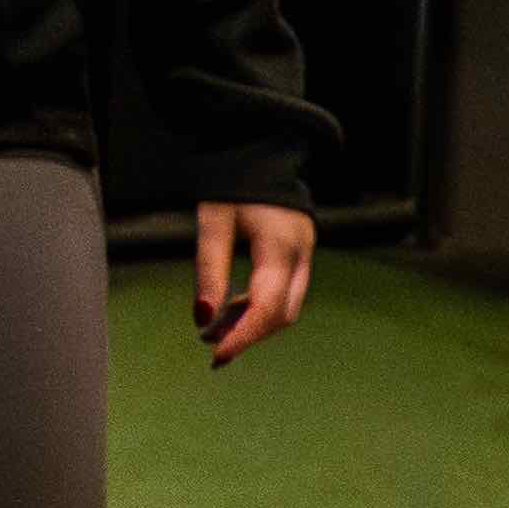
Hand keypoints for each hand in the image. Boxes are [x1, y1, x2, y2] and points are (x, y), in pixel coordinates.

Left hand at [194, 198, 316, 366]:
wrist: (261, 151)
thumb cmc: (232, 183)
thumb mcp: (213, 222)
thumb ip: (209, 269)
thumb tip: (202, 318)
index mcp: (280, 245)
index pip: (266, 306)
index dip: (243, 336)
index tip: (217, 356)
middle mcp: (301, 253)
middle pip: (282, 314)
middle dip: (249, 334)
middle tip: (213, 347)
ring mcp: (306, 254)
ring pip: (287, 307)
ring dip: (254, 323)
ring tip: (216, 330)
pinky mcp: (301, 254)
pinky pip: (287, 293)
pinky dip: (261, 307)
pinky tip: (233, 310)